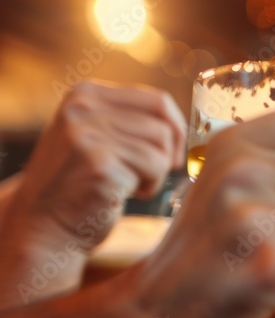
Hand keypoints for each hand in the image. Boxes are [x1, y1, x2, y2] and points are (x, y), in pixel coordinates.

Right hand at [4, 81, 185, 251]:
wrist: (44, 223)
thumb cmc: (82, 182)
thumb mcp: (99, 136)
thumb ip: (131, 120)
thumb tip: (185, 124)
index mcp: (85, 94)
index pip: (157, 100)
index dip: (176, 129)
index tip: (172, 153)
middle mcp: (83, 108)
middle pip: (163, 124)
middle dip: (168, 154)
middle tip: (152, 174)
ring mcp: (88, 133)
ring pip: (162, 146)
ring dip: (155, 173)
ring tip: (128, 184)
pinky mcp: (98, 162)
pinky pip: (154, 168)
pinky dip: (149, 187)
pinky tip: (122, 194)